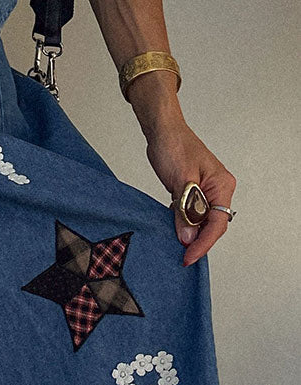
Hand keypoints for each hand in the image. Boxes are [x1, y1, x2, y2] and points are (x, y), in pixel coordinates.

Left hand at [144, 120, 236, 266]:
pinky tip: (175, 229)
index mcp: (222, 185)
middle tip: (182, 254)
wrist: (162, 128)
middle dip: (198, 240)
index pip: (217, 223)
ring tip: (177, 245)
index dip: (204, 243)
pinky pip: (192, 212)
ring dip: (190, 232)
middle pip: (212, 224)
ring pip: (201, 220)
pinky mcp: (193, 190)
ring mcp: (206, 189)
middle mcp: (218, 189)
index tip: (190, 256)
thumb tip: (188, 237)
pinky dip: (184, 221)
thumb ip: (185, 210)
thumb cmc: (174, 145)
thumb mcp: (180, 180)